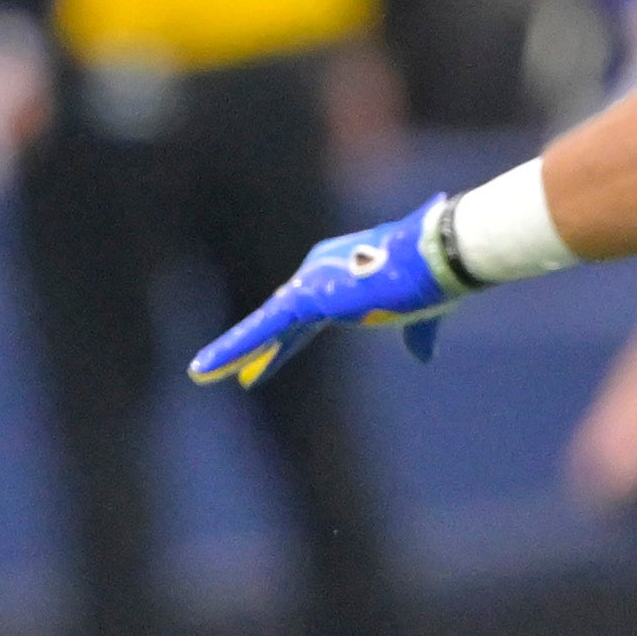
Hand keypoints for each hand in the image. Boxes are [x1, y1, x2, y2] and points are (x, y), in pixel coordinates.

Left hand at [189, 200, 459, 388]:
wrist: (438, 257)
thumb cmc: (434, 278)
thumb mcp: (420, 313)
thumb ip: (416, 335)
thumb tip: (422, 358)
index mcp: (342, 276)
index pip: (304, 318)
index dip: (284, 345)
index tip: (262, 370)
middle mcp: (320, 275)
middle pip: (281, 321)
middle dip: (260, 351)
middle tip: (243, 379)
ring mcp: (310, 284)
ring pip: (264, 325)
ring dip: (232, 351)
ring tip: (198, 373)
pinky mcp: (306, 297)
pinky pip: (261, 328)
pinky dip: (232, 348)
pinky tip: (204, 368)